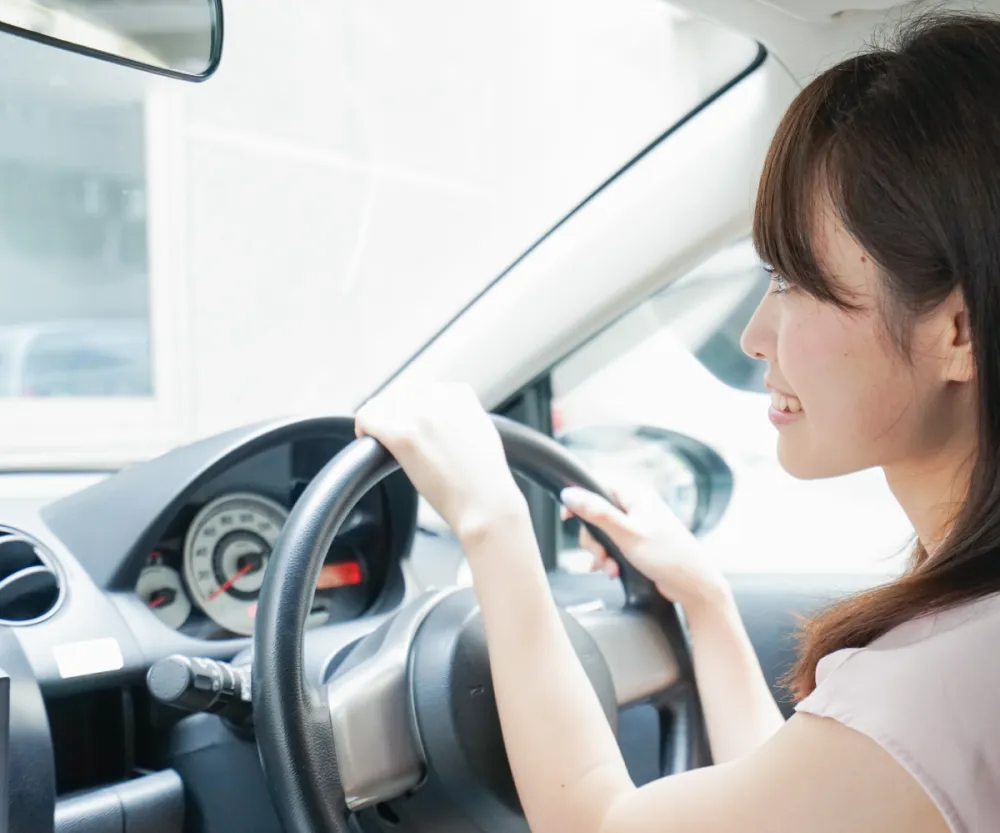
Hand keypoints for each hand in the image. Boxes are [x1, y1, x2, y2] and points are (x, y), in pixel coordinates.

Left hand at [356, 383, 527, 541]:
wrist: (487, 503)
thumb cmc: (485, 480)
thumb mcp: (480, 433)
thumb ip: (460, 417)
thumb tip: (442, 421)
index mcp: (459, 393)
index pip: (420, 391)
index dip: (410, 412)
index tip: (413, 432)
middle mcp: (439, 397)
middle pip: (397, 396)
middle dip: (393, 417)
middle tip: (397, 444)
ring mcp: (420, 415)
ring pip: (379, 405)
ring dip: (379, 423)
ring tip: (383, 444)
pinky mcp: (404, 435)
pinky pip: (367, 418)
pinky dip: (362, 428)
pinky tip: (366, 441)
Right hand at [560, 482, 728, 612]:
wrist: (694, 585)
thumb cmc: (670, 557)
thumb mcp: (627, 534)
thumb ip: (597, 513)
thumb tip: (570, 494)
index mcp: (636, 494)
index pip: (597, 483)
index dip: (579, 499)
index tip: (567, 517)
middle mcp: (636, 505)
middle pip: (596, 513)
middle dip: (594, 539)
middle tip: (600, 556)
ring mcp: (637, 524)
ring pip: (603, 532)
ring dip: (602, 553)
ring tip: (611, 568)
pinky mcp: (638, 541)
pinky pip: (613, 544)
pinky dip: (609, 558)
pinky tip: (612, 571)